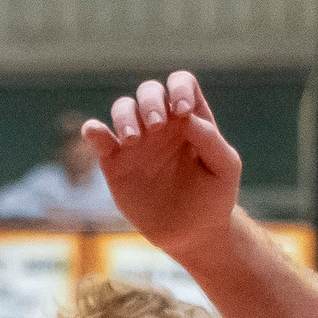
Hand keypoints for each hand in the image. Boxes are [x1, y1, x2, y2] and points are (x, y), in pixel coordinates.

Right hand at [84, 72, 241, 260]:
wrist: (192, 234)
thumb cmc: (214, 198)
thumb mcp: (225, 169)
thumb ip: (211, 140)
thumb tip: (185, 116)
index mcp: (189, 120)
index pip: (182, 84)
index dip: (179, 87)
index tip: (182, 110)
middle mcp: (161, 124)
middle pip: (149, 91)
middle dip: (150, 101)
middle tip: (156, 126)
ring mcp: (136, 141)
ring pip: (122, 108)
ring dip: (124, 116)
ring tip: (133, 140)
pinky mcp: (114, 160)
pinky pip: (96, 135)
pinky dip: (93, 129)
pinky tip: (97, 133)